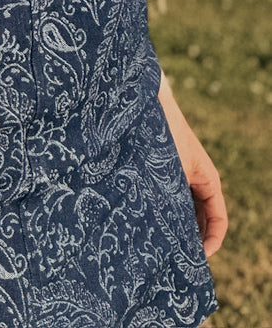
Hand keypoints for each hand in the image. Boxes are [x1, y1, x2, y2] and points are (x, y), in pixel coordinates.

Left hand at [158, 74, 227, 256]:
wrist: (140, 101)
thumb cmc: (159, 134)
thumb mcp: (169, 173)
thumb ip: (172, 200)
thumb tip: (169, 234)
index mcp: (207, 179)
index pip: (218, 219)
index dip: (211, 242)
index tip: (197, 258)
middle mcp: (195, 177)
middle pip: (200, 217)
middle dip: (190, 238)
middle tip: (173, 258)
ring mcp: (177, 173)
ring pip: (182, 207)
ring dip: (174, 224)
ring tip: (157, 243)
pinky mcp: (159, 169)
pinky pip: (166, 196)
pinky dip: (161, 209)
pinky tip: (143, 219)